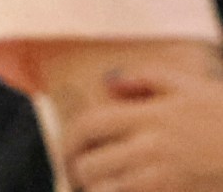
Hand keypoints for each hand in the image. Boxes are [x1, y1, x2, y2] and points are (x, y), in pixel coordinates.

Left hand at [63, 69, 222, 191]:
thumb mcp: (191, 86)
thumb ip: (146, 79)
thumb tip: (109, 82)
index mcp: (149, 116)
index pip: (89, 126)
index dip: (70, 139)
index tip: (68, 147)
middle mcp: (150, 148)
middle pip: (91, 164)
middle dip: (80, 170)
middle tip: (81, 172)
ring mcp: (162, 179)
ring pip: (106, 191)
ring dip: (97, 189)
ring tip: (99, 186)